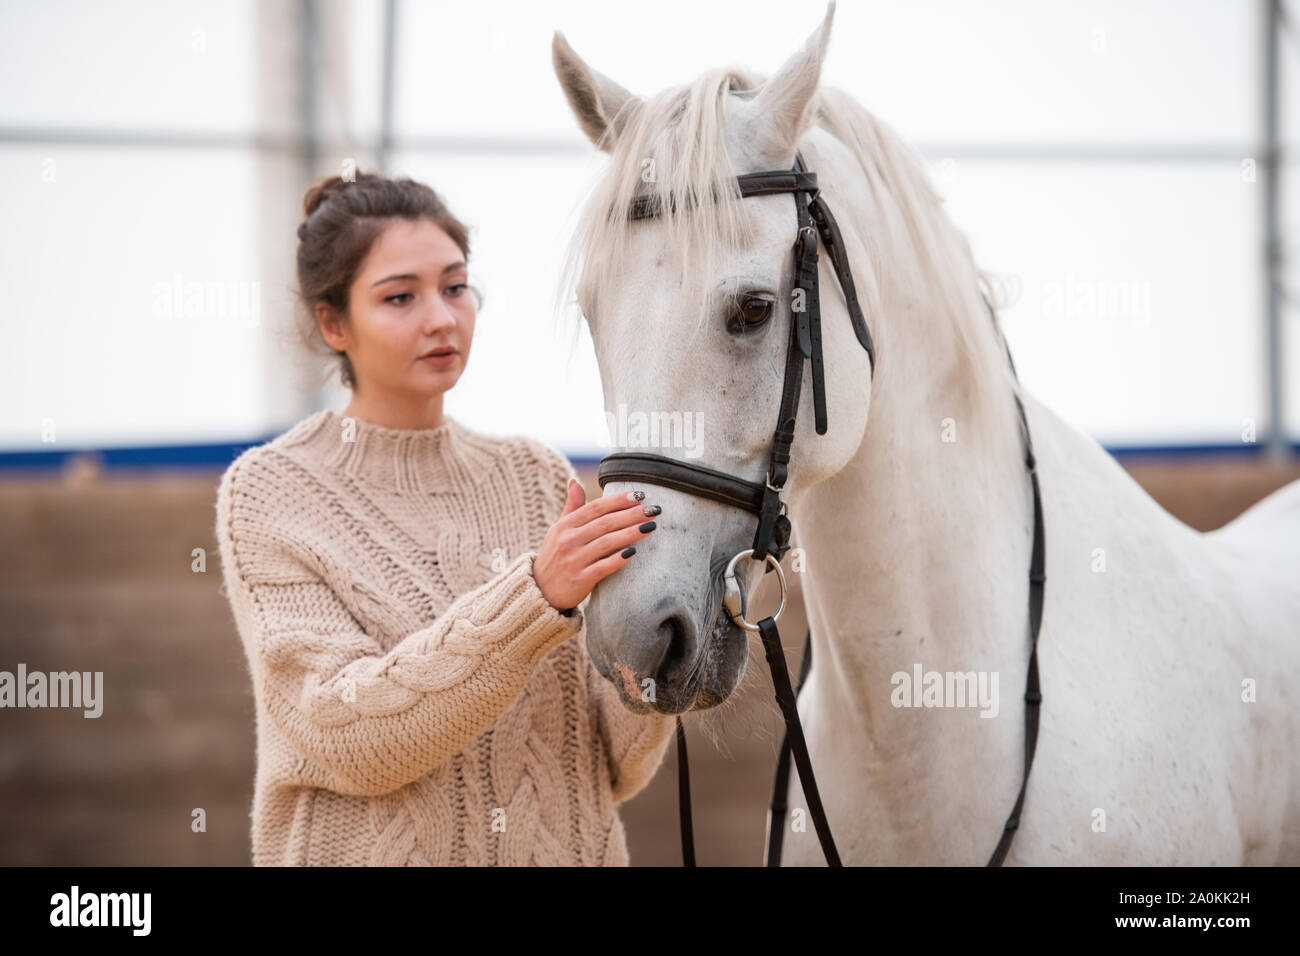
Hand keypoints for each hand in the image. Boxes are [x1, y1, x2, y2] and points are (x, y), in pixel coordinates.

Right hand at [533, 478, 659, 612]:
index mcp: (565, 525)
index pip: (595, 508)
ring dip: (630, 533)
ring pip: (606, 543)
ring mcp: (574, 560)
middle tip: (653, 509)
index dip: (618, 500)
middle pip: (604, 523)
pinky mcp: (580, 579)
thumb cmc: (555, 556)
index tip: (639, 495)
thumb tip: (574, 481)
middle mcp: (568, 540)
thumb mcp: (558, 530)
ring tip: (650, 527)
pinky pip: (602, 568)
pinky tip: (633, 553)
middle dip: (631, 515)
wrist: (540, 590)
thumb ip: (571, 507)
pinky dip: (617, 559)